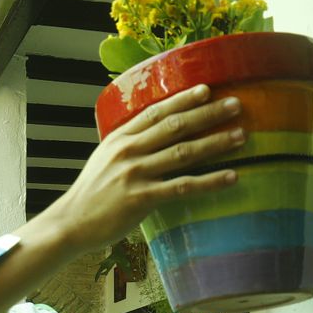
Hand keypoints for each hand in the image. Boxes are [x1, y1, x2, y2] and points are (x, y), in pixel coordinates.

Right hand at [45, 84, 244, 252]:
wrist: (71, 223)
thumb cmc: (91, 193)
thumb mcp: (105, 158)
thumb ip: (128, 145)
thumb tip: (154, 134)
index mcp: (119, 137)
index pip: (156, 112)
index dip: (183, 99)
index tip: (207, 89)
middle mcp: (128, 151)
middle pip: (175, 126)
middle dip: (208, 114)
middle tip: (235, 105)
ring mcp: (135, 173)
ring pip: (183, 153)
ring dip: (215, 142)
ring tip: (241, 136)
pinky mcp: (142, 198)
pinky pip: (183, 187)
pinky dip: (210, 181)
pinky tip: (232, 176)